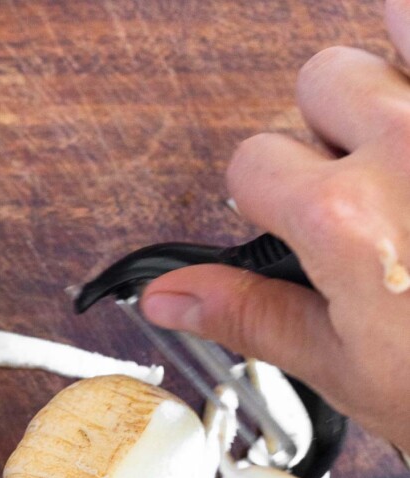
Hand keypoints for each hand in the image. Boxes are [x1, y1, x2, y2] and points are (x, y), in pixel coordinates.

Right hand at [142, 0, 409, 454]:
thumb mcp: (342, 365)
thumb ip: (249, 314)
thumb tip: (169, 299)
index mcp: (345, 218)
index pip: (252, 160)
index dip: (266, 195)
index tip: (292, 221)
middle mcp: (405, 147)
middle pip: (318, 80)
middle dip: (328, 130)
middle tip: (363, 185)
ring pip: (389, 26)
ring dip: (388, 74)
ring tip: (407, 139)